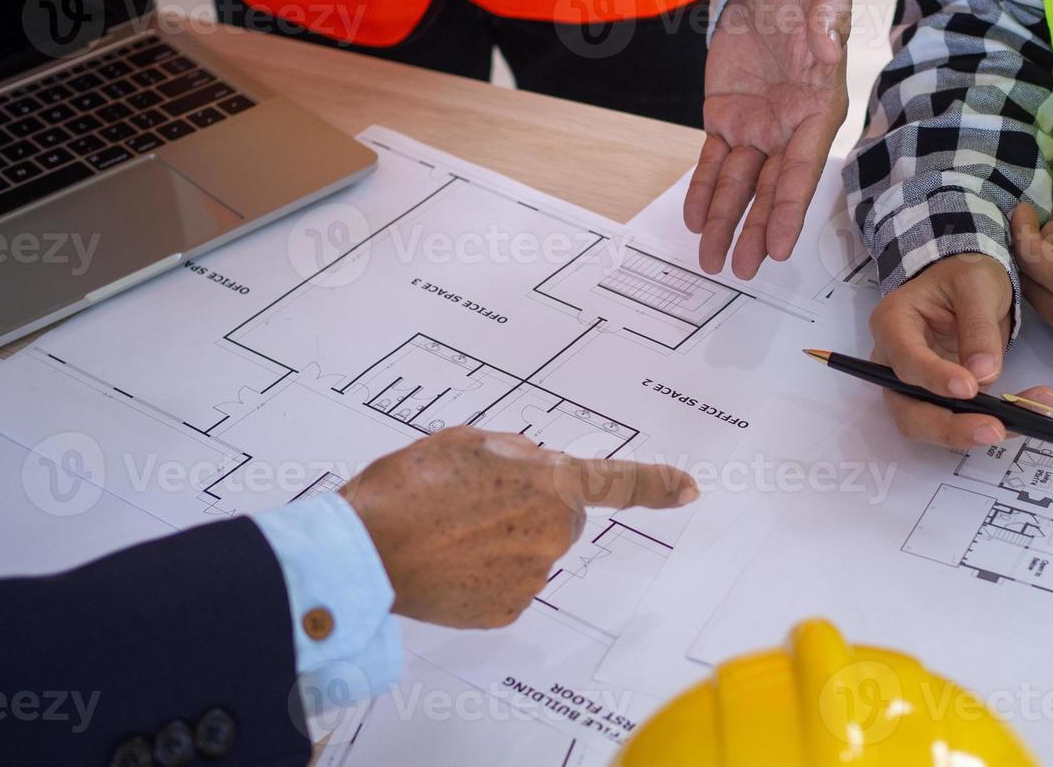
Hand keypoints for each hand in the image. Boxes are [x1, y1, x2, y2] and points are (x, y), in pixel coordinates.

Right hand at [343, 426, 696, 628]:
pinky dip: (484, 576)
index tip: (688, 489)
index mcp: (549, 480)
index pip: (618, 483)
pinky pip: (508, 585)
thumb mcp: (467, 442)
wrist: (364, 551)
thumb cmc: (408, 488)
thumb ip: (516, 453)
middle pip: (558, 517)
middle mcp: (552, 530)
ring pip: (530, 552)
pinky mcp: (509, 609)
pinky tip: (450, 564)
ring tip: (448, 533)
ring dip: (501, 542)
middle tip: (469, 504)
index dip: (656, 485)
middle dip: (526, 509)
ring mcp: (533, 575)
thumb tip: (533, 467)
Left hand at [686, 0, 851, 278]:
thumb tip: (824, 52)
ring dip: (724, 221)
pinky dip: (701, 189)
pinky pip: (711, 160)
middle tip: (740, 268)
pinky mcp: (725, 116)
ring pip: (737, 184)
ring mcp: (756, 126)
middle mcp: (787, 129)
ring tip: (710, 258)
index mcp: (818, 111)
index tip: (778, 247)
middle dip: (753, 229)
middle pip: (768, 190)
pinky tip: (693, 220)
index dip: (789, 211)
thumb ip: (826, 26)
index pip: (802, 172)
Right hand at [868, 252, 1052, 448]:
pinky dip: (995, 421)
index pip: (905, 360)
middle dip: (949, 427)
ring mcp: (914, 385)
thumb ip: (978, 327)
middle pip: (907, 409)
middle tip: (993, 429)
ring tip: (1022, 421)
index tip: (969, 388)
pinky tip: (1031, 411)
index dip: (934, 378)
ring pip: (930, 425)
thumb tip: (984, 374)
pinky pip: (960, 420)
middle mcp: (894, 362)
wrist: (969, 283)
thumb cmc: (964, 274)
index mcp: (893, 324)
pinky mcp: (940, 400)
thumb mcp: (976, 285)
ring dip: (973, 432)